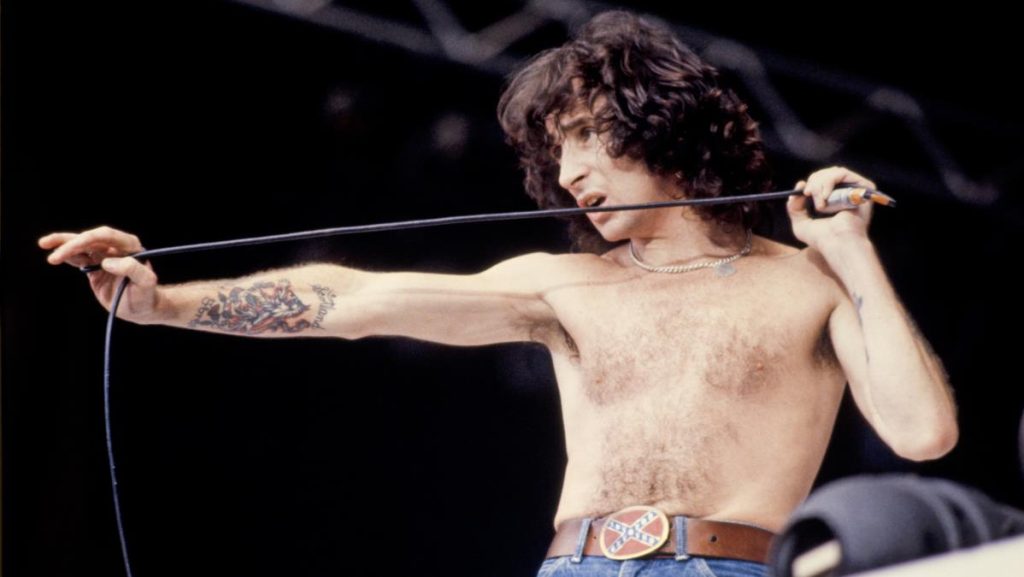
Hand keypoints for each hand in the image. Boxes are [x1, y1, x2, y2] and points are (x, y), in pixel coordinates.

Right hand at [39, 226, 162, 322]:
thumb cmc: (147, 296)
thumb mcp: (146, 284)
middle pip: (90, 238)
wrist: (142, 308)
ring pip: (82, 245)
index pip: (106, 235)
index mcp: (130, 246)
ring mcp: (105, 256)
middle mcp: (116, 247)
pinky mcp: (96, 267)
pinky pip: (79, 257)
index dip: (89, 240)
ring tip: (44, 244)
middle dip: (71, 243)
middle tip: (53, 256)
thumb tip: (107, 261)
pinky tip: (55, 256)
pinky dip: (67, 255)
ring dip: (64, 244)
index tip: (77, 254)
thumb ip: (133, 270)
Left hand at [786, 166, 876, 249]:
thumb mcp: (800, 223)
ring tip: (820, 205)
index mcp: (833, 200)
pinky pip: (841, 173)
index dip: (810, 183)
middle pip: (825, 174)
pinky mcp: (863, 186)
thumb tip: (799, 186)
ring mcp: (854, 189)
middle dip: (813, 184)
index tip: (803, 191)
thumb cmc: (821, 238)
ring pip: (831, 172)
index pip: (820, 181)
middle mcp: (845, 193)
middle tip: (808, 195)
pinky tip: (826, 198)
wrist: (836, 242)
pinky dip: (829, 182)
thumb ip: (795, 206)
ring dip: (819, 186)